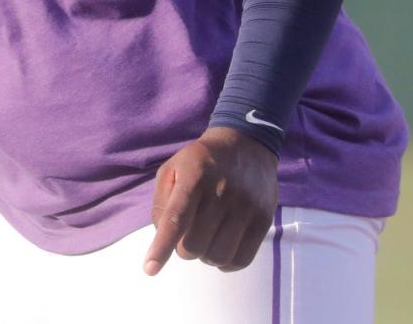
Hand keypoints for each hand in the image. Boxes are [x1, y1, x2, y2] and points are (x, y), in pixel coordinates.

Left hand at [143, 125, 278, 274]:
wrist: (245, 143)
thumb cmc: (201, 160)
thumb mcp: (172, 168)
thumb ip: (162, 201)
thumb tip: (161, 236)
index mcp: (193, 177)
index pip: (176, 219)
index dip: (161, 247)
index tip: (149, 269)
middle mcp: (221, 193)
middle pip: (194, 246)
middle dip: (183, 248)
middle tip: (186, 235)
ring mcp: (245, 207)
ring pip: (217, 256)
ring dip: (205, 255)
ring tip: (205, 237)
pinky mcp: (263, 220)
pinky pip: (241, 260)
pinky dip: (226, 263)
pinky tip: (221, 246)